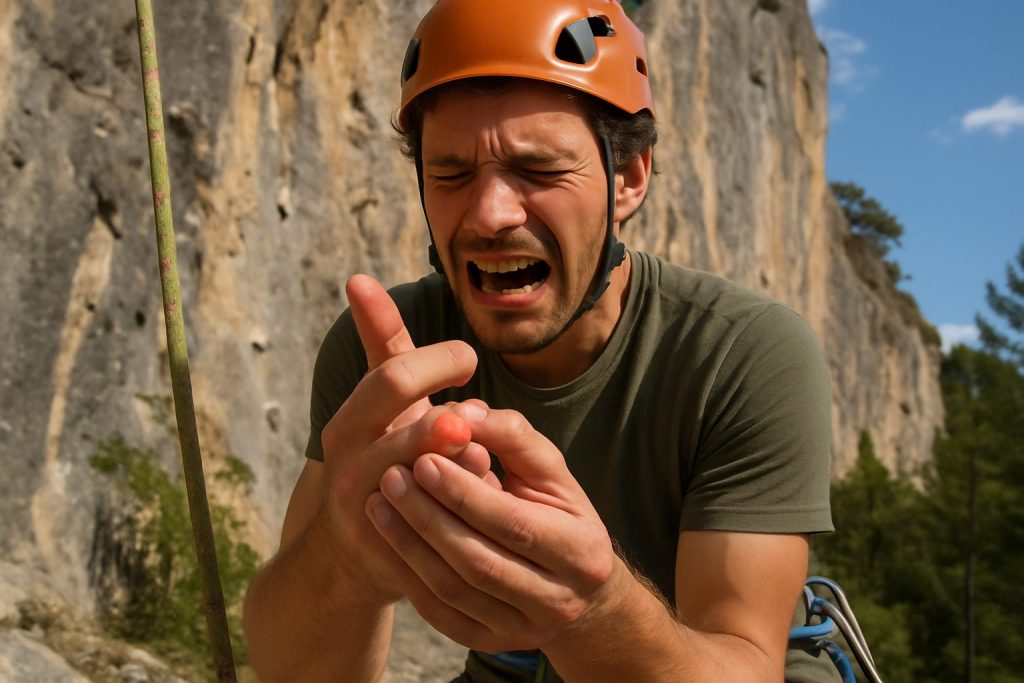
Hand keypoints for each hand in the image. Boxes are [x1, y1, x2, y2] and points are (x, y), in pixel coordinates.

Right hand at [316, 275, 487, 606]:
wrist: (352, 550)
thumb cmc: (380, 453)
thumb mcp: (380, 402)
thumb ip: (381, 344)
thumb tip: (359, 280)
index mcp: (351, 419)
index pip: (398, 376)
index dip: (444, 364)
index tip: (468, 362)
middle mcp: (350, 462)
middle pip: (412, 429)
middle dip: (453, 414)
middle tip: (475, 413)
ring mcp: (365, 508)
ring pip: (429, 476)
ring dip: (463, 461)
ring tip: (476, 453)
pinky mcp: (385, 549)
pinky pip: (438, 524)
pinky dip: (463, 506)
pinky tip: (476, 497)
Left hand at [366, 405, 622, 651]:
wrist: (574, 585)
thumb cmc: (558, 512)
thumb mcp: (549, 471)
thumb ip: (512, 436)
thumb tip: (465, 411)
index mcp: (580, 552)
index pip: (512, 522)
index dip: (464, 492)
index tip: (423, 458)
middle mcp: (556, 600)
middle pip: (479, 561)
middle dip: (428, 517)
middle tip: (390, 476)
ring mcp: (521, 630)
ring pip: (453, 590)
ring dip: (408, 544)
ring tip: (377, 502)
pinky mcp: (488, 642)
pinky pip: (438, 612)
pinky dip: (407, 572)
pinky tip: (384, 537)